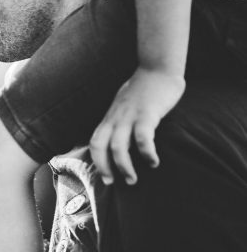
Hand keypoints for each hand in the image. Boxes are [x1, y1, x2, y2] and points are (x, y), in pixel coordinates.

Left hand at [89, 66, 184, 184]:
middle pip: (100, 146)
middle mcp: (116, 117)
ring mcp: (130, 115)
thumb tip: (121, 141)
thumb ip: (121, 121)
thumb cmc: (143, 90)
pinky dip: (146, 152)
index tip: (106, 178)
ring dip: (124, 166)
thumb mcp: (125, 106)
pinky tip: (153, 162)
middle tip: (114, 183)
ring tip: (133, 179)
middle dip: (104, 167)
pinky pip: (142, 137)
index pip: (95, 141)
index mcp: (110, 117)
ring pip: (118, 146)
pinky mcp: (147, 113)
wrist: (157, 68)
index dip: (97, 161)